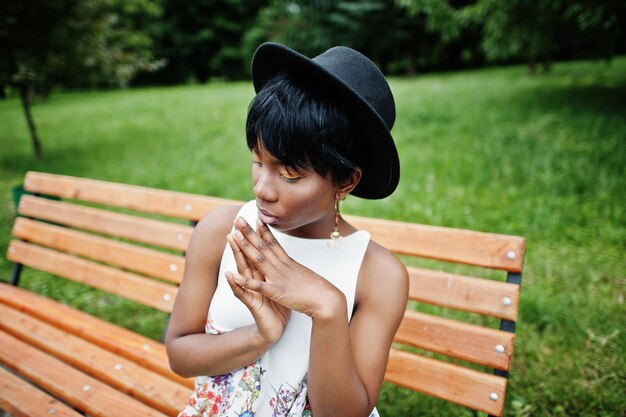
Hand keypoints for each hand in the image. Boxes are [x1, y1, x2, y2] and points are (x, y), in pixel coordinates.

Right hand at [226, 231, 289, 344]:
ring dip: (236, 255)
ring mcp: (251, 292)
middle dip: (241, 241)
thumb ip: (274, 273)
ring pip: (242, 270)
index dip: (254, 238)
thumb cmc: (277, 307)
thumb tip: (278, 258)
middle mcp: (254, 281)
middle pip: (246, 258)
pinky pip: (243, 293)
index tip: (252, 220)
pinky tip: (230, 275)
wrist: (274, 329)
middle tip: (235, 224)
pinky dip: (237, 284)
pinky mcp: (252, 304)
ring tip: (231, 241)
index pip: (256, 254)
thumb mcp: (277, 286)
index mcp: (262, 275)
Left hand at [229, 217, 344, 319]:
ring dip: (245, 247)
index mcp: (288, 262)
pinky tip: (235, 276)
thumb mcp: (304, 274)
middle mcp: (282, 266)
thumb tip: (290, 263)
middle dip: (249, 232)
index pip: (273, 243)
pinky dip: (246, 281)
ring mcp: (279, 277)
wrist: (327, 300)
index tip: (255, 218)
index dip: (263, 230)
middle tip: (237, 219)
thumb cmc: (318, 289)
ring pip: (259, 259)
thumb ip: (294, 269)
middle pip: (262, 246)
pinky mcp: (277, 292)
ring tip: (233, 235)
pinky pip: (259, 286)